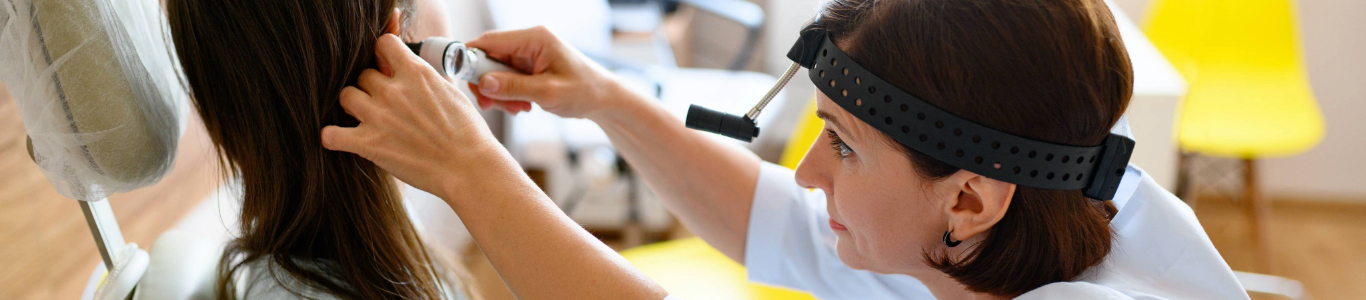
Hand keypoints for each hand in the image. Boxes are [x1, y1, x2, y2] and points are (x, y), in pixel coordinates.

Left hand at [321, 34, 511, 198]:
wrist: (468, 167)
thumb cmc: (467, 133)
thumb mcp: (451, 92)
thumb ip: (426, 78)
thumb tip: (413, 70)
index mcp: (416, 73)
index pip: (383, 43)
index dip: (383, 54)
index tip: (386, 66)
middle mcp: (393, 90)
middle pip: (363, 74)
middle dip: (372, 87)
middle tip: (385, 104)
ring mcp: (378, 116)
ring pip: (345, 96)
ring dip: (354, 106)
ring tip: (366, 118)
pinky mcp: (368, 144)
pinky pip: (330, 135)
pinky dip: (333, 137)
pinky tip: (344, 139)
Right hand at [466, 26, 636, 120]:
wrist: (605, 99)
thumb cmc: (585, 91)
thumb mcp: (548, 92)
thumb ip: (514, 87)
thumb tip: (483, 84)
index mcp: (535, 38)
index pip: (490, 41)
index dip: (470, 58)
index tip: (464, 81)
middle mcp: (530, 42)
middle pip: (490, 58)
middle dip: (489, 84)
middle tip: (495, 106)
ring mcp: (529, 54)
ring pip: (496, 71)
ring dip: (500, 93)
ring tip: (519, 108)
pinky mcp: (530, 67)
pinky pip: (507, 79)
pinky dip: (509, 94)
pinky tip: (523, 106)